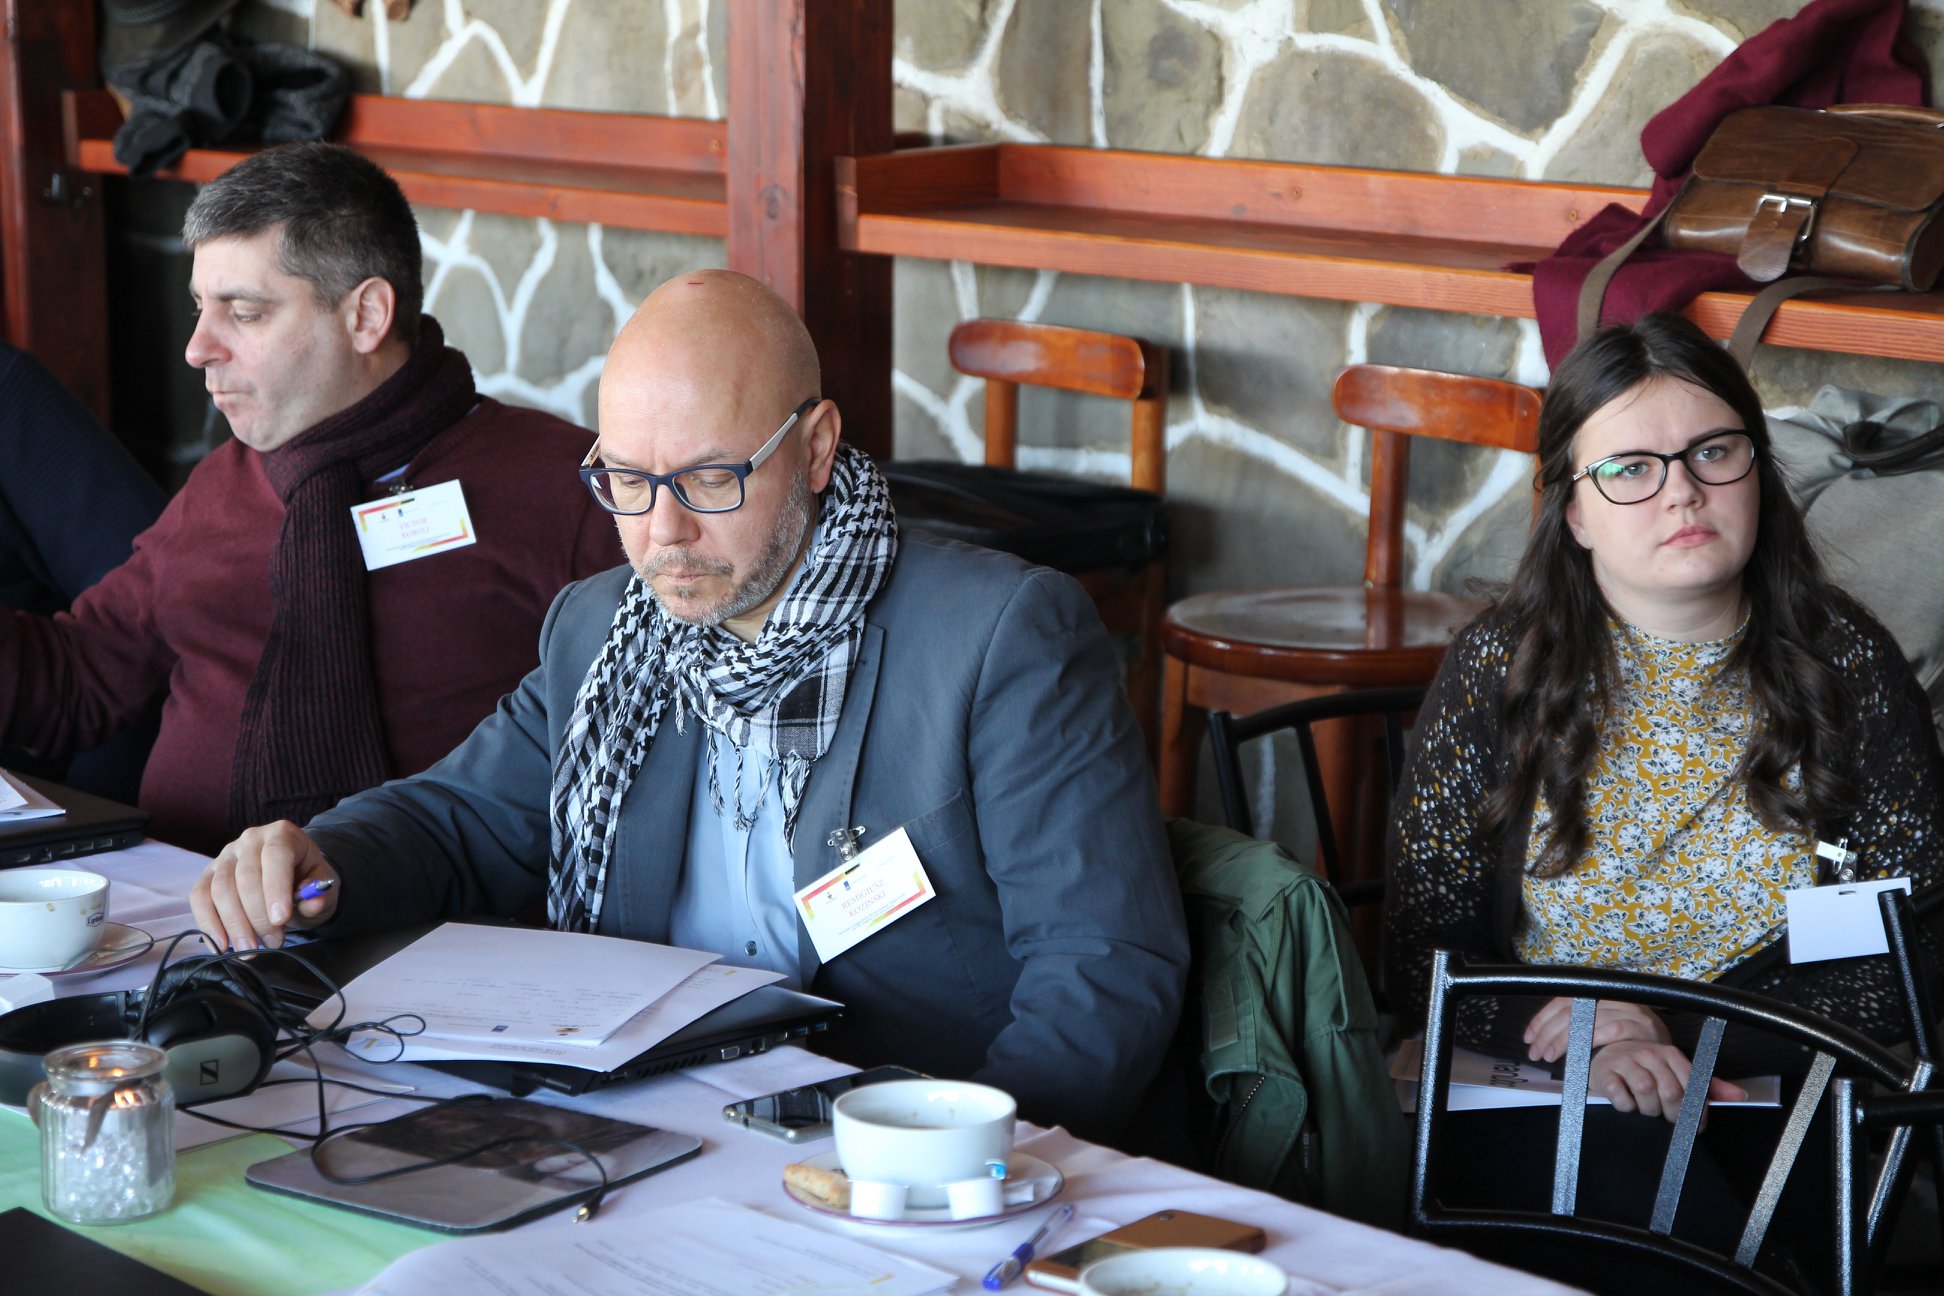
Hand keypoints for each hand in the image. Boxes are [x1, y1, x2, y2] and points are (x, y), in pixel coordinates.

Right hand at [189, 821, 338, 950]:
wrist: (291, 878)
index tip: (281, 919)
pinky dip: (208, 924)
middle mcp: (250, 839)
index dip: (276, 888)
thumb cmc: (307, 880)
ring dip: (234, 925)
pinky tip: (221, 946)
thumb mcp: (323, 886)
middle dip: (258, 916)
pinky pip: (200, 898)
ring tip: (250, 950)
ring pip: (221, 889)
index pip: (276, 855)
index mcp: (282, 834)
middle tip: (273, 943)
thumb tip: (313, 903)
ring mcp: (225, 856)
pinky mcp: (208, 874)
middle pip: (246, 876)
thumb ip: (320, 894)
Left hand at [1524, 997, 1669, 1063]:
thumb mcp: (1599, 1028)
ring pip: (1587, 1019)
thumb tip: (1542, 1036)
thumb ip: (1577, 1024)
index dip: (1542, 1018)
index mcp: (1599, 993)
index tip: (1528, 1038)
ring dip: (1564, 1039)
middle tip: (1536, 1052)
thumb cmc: (1626, 1043)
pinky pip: (1611, 1030)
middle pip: (1571, 1009)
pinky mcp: (1642, 1024)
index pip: (1563, 1000)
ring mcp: (1629, 1009)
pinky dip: (1592, 1041)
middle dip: (1548, 1032)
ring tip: (1550, 1056)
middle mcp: (1613, 996)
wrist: (1666, 1055)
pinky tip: (1580, 1055)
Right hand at [1588, 1039, 1747, 1121]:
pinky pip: (1621, 1097)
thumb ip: (1707, 1085)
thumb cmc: (1646, 1070)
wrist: (1606, 1057)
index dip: (1696, 1110)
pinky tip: (1628, 1105)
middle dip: (1672, 1114)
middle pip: (1670, 1091)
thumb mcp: (1676, 1073)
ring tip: (1648, 1111)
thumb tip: (1740, 1095)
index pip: (1691, 1084)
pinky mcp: (1605, 1073)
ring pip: (1646, 1093)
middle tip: (1668, 1120)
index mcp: (1670, 1054)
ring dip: (1649, 1111)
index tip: (1694, 1125)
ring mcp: (1625, 1061)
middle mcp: (1648, 1053)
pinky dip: (1627, 1107)